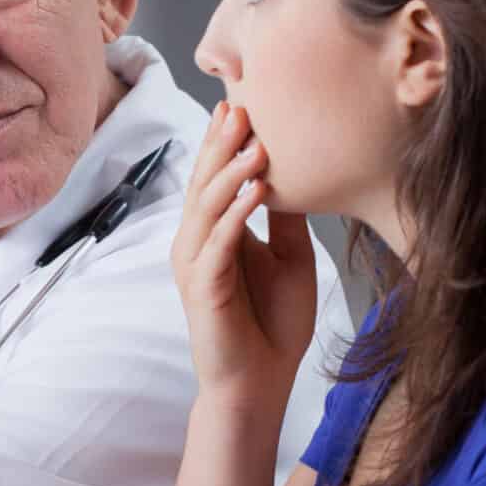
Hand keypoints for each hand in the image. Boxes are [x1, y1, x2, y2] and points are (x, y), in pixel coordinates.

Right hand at [170, 102, 318, 410]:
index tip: (239, 103)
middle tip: (240, 106)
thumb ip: (283, 218)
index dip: (222, 142)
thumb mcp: (290, 257)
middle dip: (221, 145)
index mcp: (213, 234)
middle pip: (203, 183)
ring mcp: (195, 265)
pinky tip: (257, 190)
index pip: (213, 178)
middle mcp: (195, 244)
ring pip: (206, 207)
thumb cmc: (274, 325)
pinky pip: (217, 243)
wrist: (260, 383)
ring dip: (231, 173)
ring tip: (256, 143)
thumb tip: (290, 172)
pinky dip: (235, 215)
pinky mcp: (202, 290)